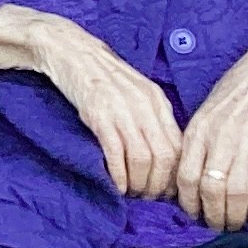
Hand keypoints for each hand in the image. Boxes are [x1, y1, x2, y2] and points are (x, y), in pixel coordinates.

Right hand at [17, 10, 182, 200]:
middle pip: (165, 157)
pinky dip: (119, 176)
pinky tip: (116, 185)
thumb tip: (163, 156)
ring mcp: (122, 110)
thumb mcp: (136, 93)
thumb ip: (151, 118)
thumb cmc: (100, 75)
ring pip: (144, 159)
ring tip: (131, 193)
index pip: (178, 147)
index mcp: (157, 101)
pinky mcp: (99, 115)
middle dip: (158, 186)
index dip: (174, 176)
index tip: (166, 190)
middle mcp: (145, 106)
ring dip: (139, 184)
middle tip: (148, 198)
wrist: (69, 49)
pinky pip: (117, 154)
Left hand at [175, 44, 247, 231]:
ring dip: (232, 215)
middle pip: (209, 189)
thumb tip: (186, 181)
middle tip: (213, 226)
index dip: (187, 201)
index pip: (185, 176)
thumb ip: (195, 145)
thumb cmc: (232, 97)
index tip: (191, 214)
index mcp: (198, 131)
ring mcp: (245, 147)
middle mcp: (219, 140)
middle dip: (210, 214)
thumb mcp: (203, 115)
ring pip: (234, 193)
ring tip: (232, 225)